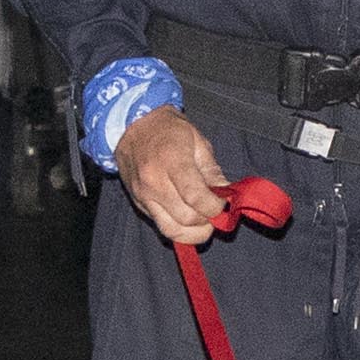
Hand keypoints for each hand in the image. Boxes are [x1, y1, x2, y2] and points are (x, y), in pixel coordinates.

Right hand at [116, 105, 230, 244]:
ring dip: (193, 233)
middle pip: (186, 218)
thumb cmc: (168, 130)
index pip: (195, 197)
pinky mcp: (139, 205)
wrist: (132, 126)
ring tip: (204, 222)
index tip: (223, 204)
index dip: (215, 207)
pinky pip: (161, 227)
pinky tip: (189, 220)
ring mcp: (144, 196)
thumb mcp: (197, 141)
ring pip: (172, 231)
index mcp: (172, 162)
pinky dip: (179, 229)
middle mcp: (154, 183)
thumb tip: (227, 194)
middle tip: (215, 212)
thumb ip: (212, 171)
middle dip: (207, 221)